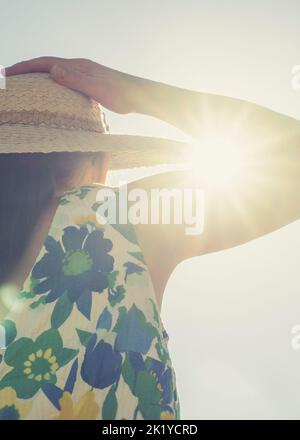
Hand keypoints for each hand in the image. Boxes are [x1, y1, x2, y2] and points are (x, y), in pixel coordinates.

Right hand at [5, 56, 143, 113]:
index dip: (26, 67)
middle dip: (28, 70)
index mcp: (79, 66)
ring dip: (40, 76)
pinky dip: (53, 85)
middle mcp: (80, 67)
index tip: (9, 72)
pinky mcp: (91, 84)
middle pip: (48, 65)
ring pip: (57, 73)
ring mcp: (86, 75)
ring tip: (27, 84)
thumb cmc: (121, 94)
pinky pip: (66, 82)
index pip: (45, 63)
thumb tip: (52, 71)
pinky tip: (53, 94)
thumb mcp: (96, 88)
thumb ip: (75, 80)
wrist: (140, 96)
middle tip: (11, 77)